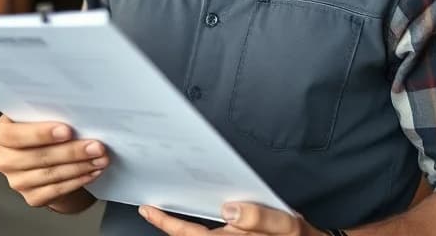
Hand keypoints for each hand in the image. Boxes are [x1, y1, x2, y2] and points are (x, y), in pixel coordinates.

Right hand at [0, 114, 107, 207]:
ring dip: (80, 167)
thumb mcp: (37, 117)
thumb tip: (76, 112)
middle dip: (71, 151)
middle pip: (38, 157)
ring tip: (100, 158)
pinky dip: (78, 180)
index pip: (15, 135)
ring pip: (51, 175)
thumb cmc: (41, 129)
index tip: (67, 130)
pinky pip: (57, 190)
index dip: (40, 134)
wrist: (43, 155)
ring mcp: (16, 182)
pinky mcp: (32, 197)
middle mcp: (3, 160)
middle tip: (96, 146)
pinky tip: (92, 172)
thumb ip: (46, 114)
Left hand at [139, 202, 324, 235]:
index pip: (191, 234)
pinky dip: (198, 222)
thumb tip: (229, 208)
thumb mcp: (287, 225)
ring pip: (199, 233)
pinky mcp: (236, 235)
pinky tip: (192, 207)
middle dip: (168, 223)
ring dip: (181, 223)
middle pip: (189, 235)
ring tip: (165, 202)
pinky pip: (211, 230)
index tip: (147, 209)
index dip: (167, 224)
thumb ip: (261, 217)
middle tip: (148, 204)